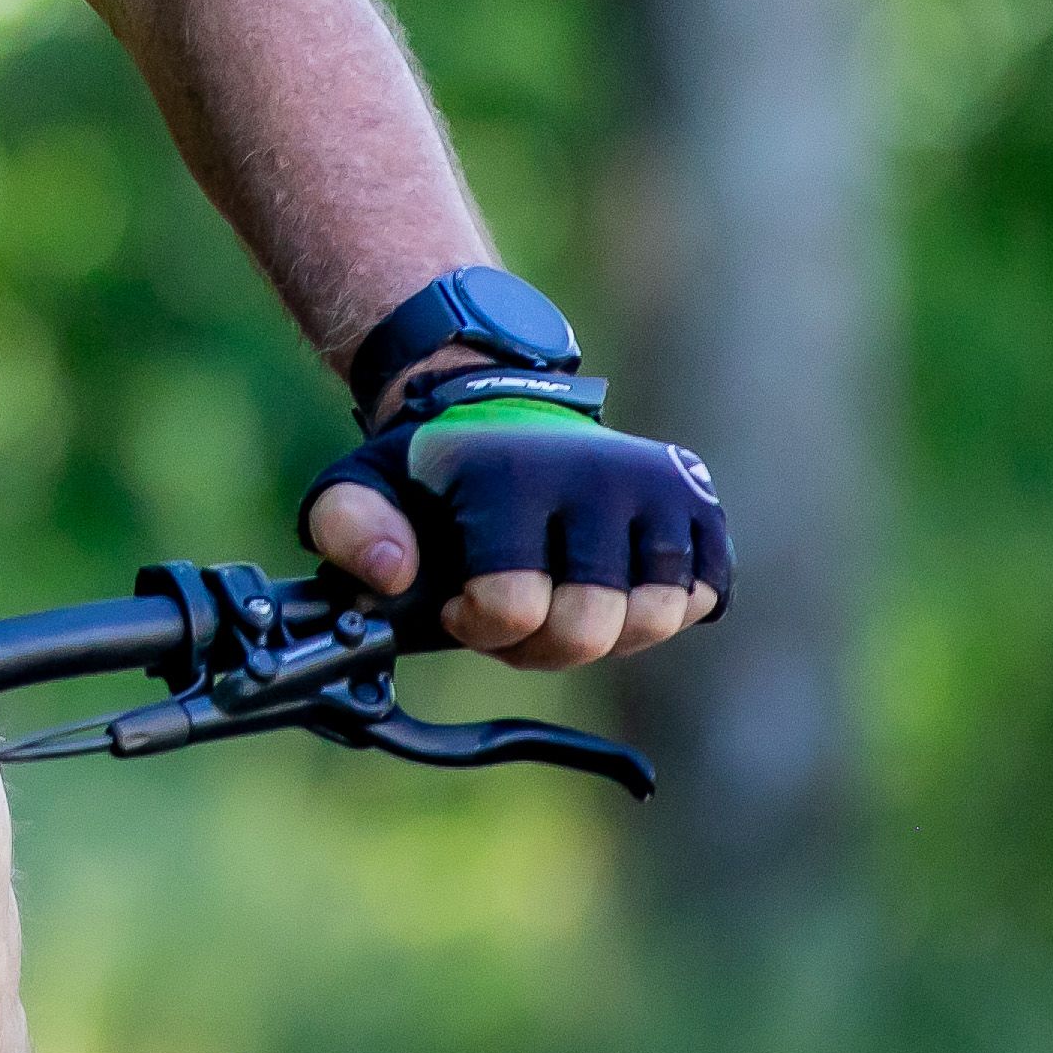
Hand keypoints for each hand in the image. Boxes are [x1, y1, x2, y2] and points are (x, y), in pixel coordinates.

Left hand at [305, 389, 729, 671]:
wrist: (497, 407)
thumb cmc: (432, 471)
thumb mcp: (358, 488)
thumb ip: (349, 529)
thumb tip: (394, 574)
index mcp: (510, 474)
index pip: (513, 607)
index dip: (479, 628)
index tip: (458, 606)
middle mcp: (596, 473)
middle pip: (589, 627)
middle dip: (541, 645)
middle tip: (512, 614)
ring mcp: (657, 484)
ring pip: (656, 618)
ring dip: (603, 633)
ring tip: (559, 601)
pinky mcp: (698, 497)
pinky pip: (702, 594)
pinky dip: (657, 609)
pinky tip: (610, 585)